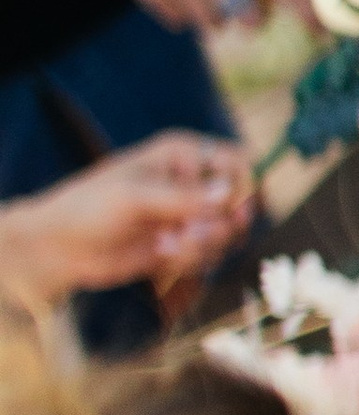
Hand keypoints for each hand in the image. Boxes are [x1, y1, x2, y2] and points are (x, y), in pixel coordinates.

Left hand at [0, 134, 251, 309]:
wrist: (60, 249)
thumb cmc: (88, 209)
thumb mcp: (133, 198)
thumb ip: (183, 198)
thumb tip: (228, 194)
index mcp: (182, 154)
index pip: (238, 162)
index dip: (242, 188)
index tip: (228, 209)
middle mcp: (192, 182)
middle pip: (241, 203)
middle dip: (220, 225)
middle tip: (189, 233)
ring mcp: (188, 214)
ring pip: (228, 234)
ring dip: (201, 246)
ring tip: (165, 246)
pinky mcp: (183, 244)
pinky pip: (210, 255)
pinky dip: (189, 260)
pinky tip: (159, 256)